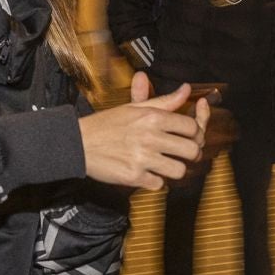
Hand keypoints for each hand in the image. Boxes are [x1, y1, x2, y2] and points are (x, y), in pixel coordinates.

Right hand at [79, 72, 206, 190]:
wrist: (78, 143)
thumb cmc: (106, 124)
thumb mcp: (135, 108)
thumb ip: (164, 101)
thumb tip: (187, 90)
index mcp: (153, 117)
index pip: (192, 127)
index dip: (196, 134)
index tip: (190, 137)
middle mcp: (150, 137)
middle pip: (192, 150)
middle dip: (191, 154)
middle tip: (183, 154)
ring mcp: (142, 158)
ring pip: (179, 171)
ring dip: (174, 169)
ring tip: (165, 165)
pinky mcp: (133, 176)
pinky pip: (159, 185)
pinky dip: (155, 181)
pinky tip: (147, 173)